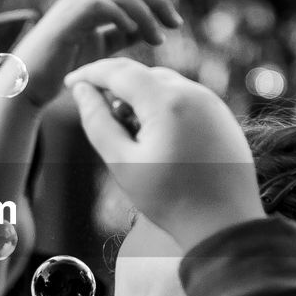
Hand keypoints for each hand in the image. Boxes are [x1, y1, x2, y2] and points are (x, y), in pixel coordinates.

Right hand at [14, 0, 182, 105]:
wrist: (30, 81)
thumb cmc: (63, 65)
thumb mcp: (102, 47)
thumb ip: (122, 34)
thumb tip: (149, 28)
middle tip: (175, 23)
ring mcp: (74, 4)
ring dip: (147, 14)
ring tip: (158, 39)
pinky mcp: (68, 19)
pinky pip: (102, 6)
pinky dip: (123, 17)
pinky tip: (134, 35)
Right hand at [64, 58, 263, 249]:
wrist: (225, 224)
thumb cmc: (170, 200)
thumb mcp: (123, 163)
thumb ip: (97, 121)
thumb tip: (82, 90)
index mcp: (167, 102)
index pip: (119, 71)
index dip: (90, 72)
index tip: (69, 82)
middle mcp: (194, 93)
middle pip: (143, 74)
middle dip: (116, 86)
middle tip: (98, 113)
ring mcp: (212, 103)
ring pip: (165, 84)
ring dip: (140, 96)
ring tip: (130, 133)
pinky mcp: (222, 116)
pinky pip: (185, 97)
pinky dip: (163, 105)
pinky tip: (157, 137)